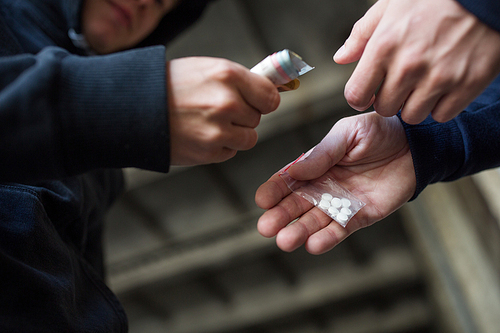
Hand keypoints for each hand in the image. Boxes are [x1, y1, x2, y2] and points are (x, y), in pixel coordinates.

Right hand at [167, 57, 279, 164]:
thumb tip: (274, 90)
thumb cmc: (170, 85)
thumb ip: (240, 80)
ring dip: (234, 133)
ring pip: (248, 138)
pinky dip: (220, 146)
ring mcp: (218, 130)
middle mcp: (227, 103)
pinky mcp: (208, 152)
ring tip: (209, 122)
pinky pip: (230, 151)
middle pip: (257, 117)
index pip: (270, 96)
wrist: (133, 108)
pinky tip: (199, 134)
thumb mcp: (206, 68)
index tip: (256, 101)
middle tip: (217, 109)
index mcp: (228, 75)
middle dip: (243, 115)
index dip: (263, 100)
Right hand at [255, 112, 415, 253]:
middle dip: (280, 217)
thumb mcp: (347, 134)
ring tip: (286, 241)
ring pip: (314, 221)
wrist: (415, 145)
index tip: (262, 200)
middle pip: (296, 205)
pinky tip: (313, 245)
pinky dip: (327, 238)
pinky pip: (341, 229)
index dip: (274, 190)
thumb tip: (295, 170)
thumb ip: (322, 153)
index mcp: (315, 166)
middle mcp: (323, 187)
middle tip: (266, 228)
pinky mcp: (360, 216)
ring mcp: (340, 204)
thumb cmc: (378, 132)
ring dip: (299, 232)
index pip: (288, 180)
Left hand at [334, 0, 499, 123]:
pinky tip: (443, 87)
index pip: (356, 95)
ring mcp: (439, 77)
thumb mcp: (390, 6)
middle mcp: (408, 66)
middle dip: (389, 99)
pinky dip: (441, 106)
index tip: (368, 94)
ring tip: (423, 84)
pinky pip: (442, 115)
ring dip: (414, 105)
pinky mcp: (467, 84)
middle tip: (401, 84)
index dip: (360, 97)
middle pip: (384, 108)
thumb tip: (341, 58)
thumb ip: (362, 35)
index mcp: (384, 46)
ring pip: (412, 116)